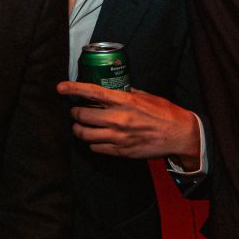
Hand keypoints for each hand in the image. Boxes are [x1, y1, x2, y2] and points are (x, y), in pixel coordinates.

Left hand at [58, 81, 200, 168]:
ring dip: (79, 129)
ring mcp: (118, 137)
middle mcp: (118, 119)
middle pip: (81, 115)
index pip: (92, 92)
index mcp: (124, 101)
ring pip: (84, 134)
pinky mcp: (120, 151)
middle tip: (76, 110)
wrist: (178, 135)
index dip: (73, 88)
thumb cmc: (164, 113)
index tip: (60, 87)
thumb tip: (112, 88)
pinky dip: (91, 142)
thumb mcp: (145, 96)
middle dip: (75, 112)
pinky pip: (95, 148)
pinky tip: (96, 138)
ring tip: (81, 125)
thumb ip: (127, 92)